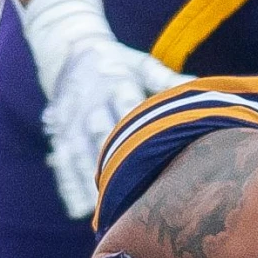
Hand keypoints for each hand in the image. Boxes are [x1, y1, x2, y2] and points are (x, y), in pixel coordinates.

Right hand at [20, 0, 179, 217]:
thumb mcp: (140, 64)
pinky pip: (62, 160)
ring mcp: (71, 119)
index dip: (134, 123)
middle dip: (110, 158)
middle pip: (99, 131)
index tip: (148, 147)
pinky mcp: (59, 132)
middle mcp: (90, 102)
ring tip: (101, 208)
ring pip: (78, 152)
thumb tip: (198, 86)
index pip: (125, 103)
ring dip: (88, 180)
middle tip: (127, 189)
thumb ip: (166, 79)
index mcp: (115, 81)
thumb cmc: (118, 62)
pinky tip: (78, 208)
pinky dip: (69, 184)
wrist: (69, 49)